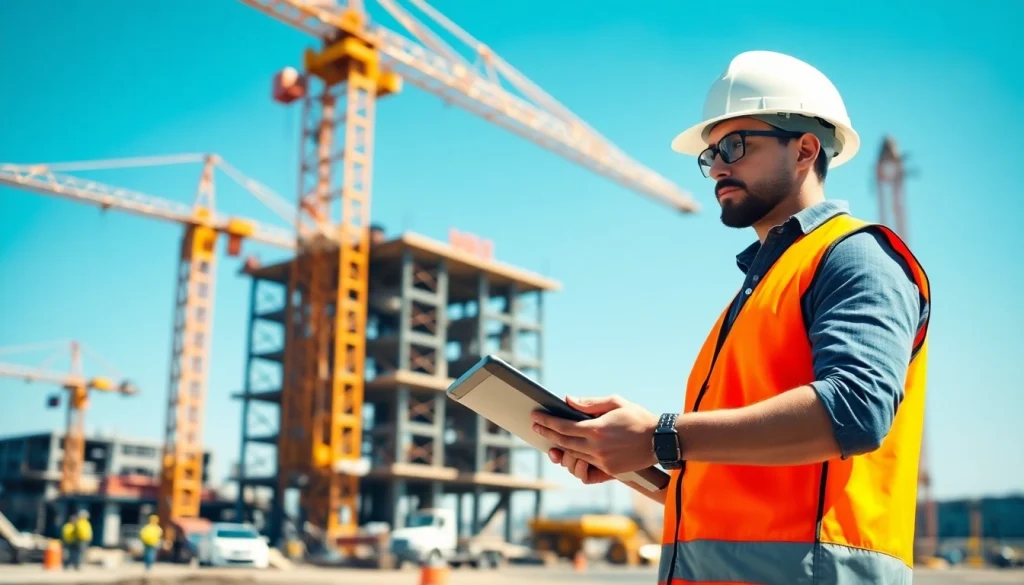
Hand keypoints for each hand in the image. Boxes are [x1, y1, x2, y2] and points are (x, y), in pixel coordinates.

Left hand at [531, 395, 658, 478]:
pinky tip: (572, 452)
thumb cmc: (638, 417)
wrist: (661, 440)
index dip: (546, 422)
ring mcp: (602, 462)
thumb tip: (568, 400)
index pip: (563, 427)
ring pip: (573, 456)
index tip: (535, 417)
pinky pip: (586, 466)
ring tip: (552, 440)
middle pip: (563, 443)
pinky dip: (577, 458)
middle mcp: (596, 448)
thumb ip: (589, 403)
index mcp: (596, 430)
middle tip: (536, 426)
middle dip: (547, 434)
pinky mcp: (609, 471)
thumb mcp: (615, 403)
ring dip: (560, 448)